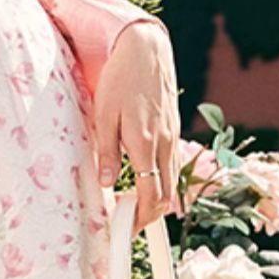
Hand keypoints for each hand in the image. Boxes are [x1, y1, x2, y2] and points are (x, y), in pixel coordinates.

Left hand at [91, 22, 180, 233]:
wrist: (146, 50)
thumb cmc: (120, 80)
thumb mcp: (104, 115)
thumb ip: (108, 151)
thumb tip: (108, 183)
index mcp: (145, 142)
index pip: (151, 195)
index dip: (140, 218)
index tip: (125, 228)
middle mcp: (164, 143)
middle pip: (167, 194)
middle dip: (150, 216)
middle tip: (128, 224)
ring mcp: (173, 136)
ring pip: (172, 179)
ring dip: (157, 198)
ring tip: (133, 205)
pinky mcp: (174, 128)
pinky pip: (172, 162)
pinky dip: (161, 178)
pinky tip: (145, 178)